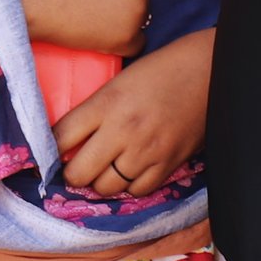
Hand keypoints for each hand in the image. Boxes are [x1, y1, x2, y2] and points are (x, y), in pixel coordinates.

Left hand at [54, 29, 213, 195]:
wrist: (212, 70)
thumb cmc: (163, 69)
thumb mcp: (119, 81)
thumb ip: (95, 110)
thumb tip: (70, 141)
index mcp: (106, 104)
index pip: (59, 139)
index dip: (49, 150)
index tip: (50, 153)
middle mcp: (123, 131)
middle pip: (78, 173)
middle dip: (73, 172)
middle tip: (78, 164)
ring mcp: (147, 151)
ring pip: (106, 187)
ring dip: (101, 181)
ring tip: (105, 168)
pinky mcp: (169, 163)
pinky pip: (136, 190)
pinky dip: (129, 185)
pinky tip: (131, 171)